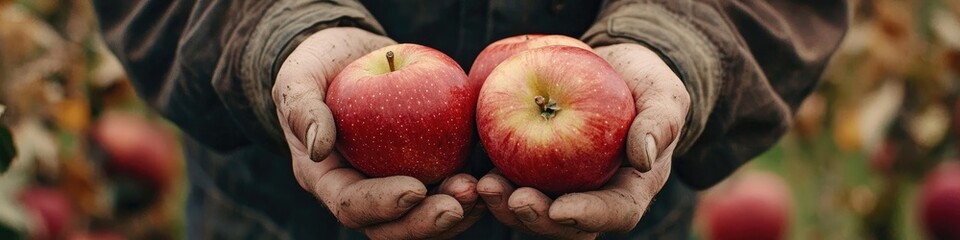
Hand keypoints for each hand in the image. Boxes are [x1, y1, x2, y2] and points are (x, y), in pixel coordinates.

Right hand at [272, 27, 484, 238]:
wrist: (351, 56)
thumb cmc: (318, 66)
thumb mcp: (299, 77)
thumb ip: (303, 109)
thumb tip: (320, 148)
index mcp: (328, 179)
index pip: (353, 205)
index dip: (384, 203)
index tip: (415, 188)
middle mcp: (364, 192)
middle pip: (393, 227)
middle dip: (427, 221)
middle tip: (460, 202)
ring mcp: (397, 184)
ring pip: (426, 217)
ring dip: (456, 211)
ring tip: (480, 189)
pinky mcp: (426, 169)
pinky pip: (450, 190)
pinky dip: (473, 188)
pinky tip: (494, 176)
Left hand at [477, 43, 688, 238]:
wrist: (611, 68)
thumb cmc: (645, 84)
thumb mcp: (664, 94)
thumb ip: (660, 122)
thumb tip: (643, 158)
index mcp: (630, 188)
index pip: (615, 213)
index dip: (587, 216)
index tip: (560, 210)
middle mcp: (592, 196)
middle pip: (564, 225)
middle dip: (537, 218)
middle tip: (515, 200)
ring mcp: (559, 187)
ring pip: (530, 210)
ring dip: (505, 205)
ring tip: (484, 185)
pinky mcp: (530, 169)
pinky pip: (508, 182)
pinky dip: (489, 181)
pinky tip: (469, 170)